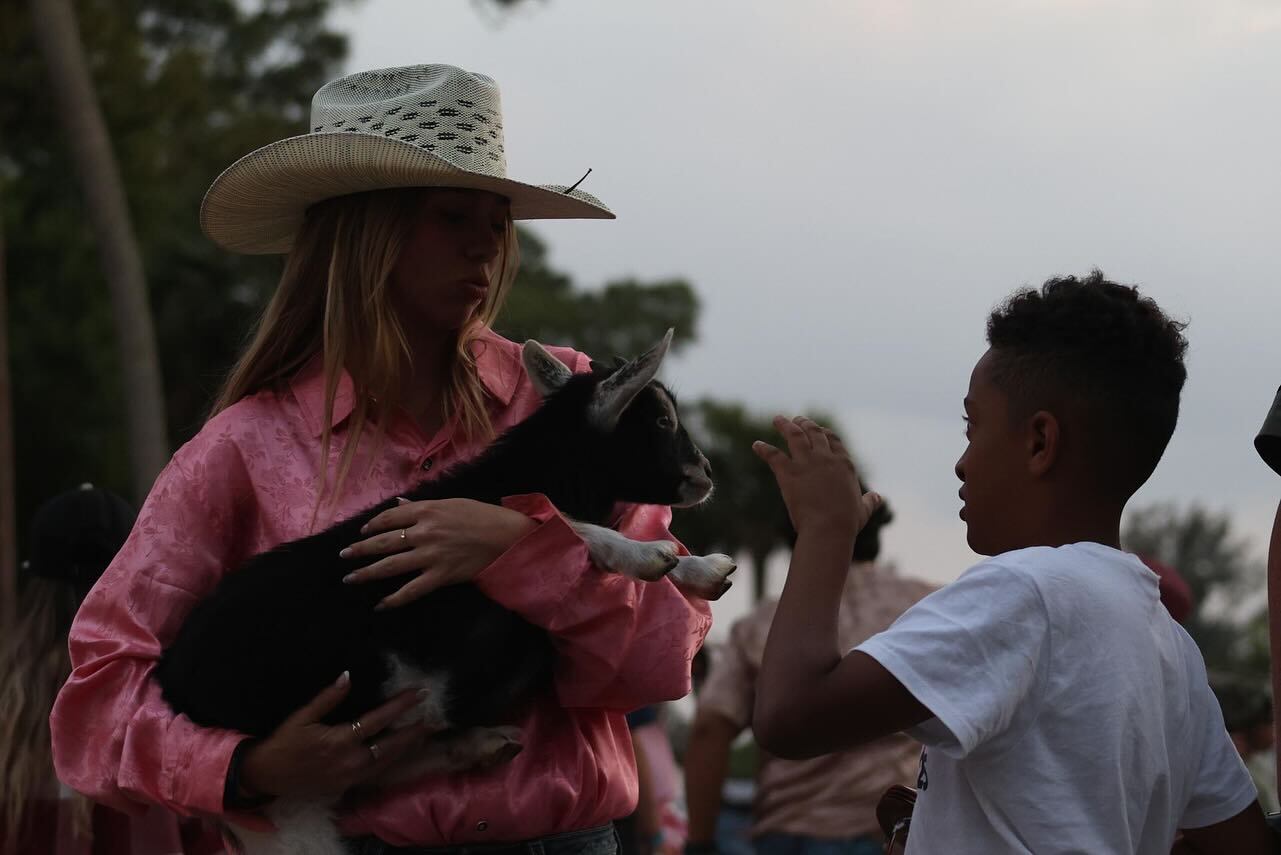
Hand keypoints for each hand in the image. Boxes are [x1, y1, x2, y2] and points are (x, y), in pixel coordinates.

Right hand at [239, 672, 434, 798]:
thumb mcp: (302, 716)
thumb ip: (328, 698)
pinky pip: (375, 774)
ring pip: (387, 762)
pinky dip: (391, 762)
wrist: (266, 776)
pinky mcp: (346, 787)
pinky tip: (400, 754)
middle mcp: (350, 761)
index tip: (420, 693)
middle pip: (391, 745)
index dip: (401, 705)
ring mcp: (350, 777)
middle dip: (414, 731)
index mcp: (340, 740)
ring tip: (424, 735)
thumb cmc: (284, 742)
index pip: (379, 719)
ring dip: (407, 748)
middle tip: (434, 719)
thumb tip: (348, 676)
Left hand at [339, 497, 537, 607]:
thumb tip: (400, 504)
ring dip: (367, 573)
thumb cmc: (483, 516)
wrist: (508, 537)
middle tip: (343, 556)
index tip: (362, 531)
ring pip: (391, 565)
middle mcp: (424, 532)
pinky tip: (380, 604)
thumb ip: (423, 506)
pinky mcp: (441, 575)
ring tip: (350, 578)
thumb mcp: (452, 503)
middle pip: (384, 542)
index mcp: (426, 510)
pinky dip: (395, 599)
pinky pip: (412, 590)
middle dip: (360, 549)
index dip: (373, 525)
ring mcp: (431, 555)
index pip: (390, 517)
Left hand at [753, 416, 880, 538]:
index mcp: (844, 464)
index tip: (818, 428)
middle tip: (796, 419)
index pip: (833, 440)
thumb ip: (870, 501)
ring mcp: (806, 463)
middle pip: (814, 432)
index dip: (825, 432)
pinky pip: (773, 455)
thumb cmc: (847, 522)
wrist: (829, 528)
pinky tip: (756, 445)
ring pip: (794, 435)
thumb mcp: (863, 510)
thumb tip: (879, 497)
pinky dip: (763, 449)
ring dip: (785, 425)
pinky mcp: (788, 472)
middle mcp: (825, 458)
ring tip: (778, 419)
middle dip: (805, 423)